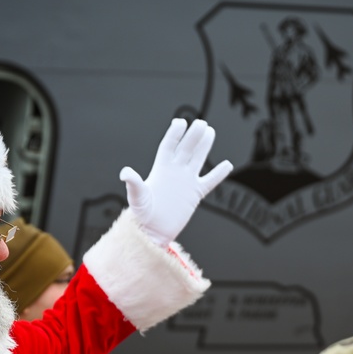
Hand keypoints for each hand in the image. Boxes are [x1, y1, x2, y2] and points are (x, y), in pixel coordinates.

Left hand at [120, 118, 233, 246]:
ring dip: (204, 146)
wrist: (153, 231)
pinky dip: (219, 174)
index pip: (169, 146)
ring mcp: (186, 181)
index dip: (174, 134)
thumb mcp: (137, 197)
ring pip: (197, 159)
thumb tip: (125, 173)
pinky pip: (210, 181)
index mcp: (161, 169)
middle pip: (186, 148)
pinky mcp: (195, 194)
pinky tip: (227, 165)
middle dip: (193, 135)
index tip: (180, 122)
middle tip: (201, 123)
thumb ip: (134, 183)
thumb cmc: (142, 215)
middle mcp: (175, 171)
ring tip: (210, 131)